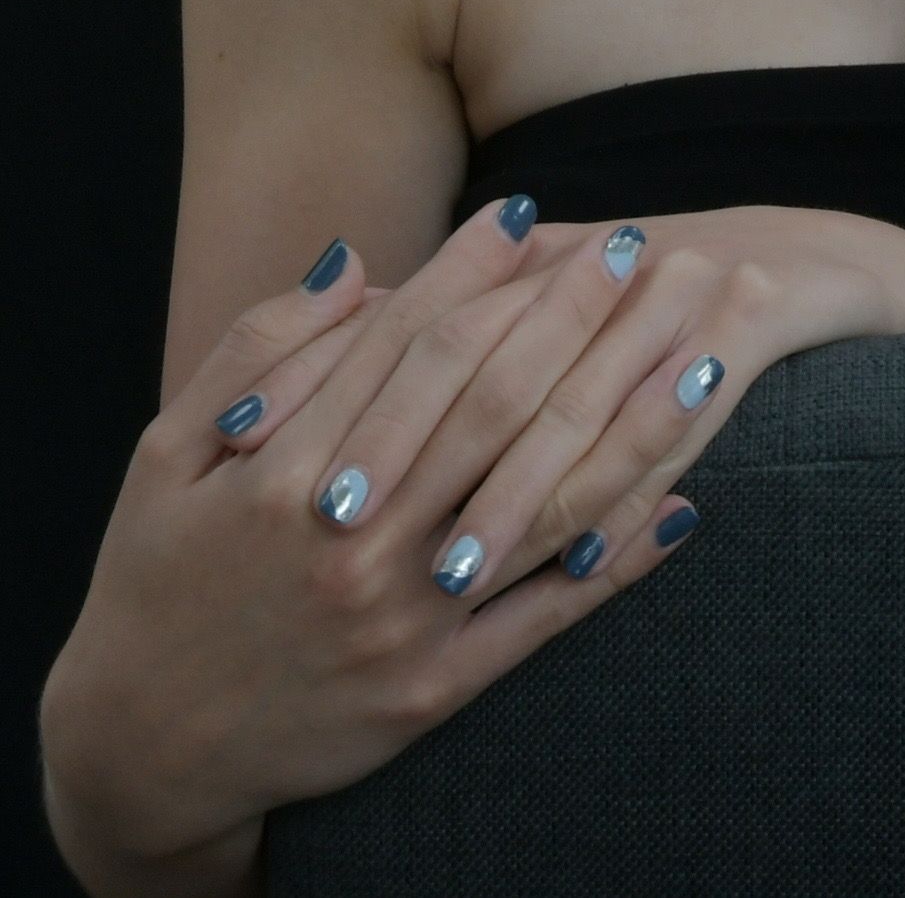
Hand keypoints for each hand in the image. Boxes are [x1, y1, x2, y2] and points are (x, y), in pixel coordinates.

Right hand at [38, 195, 904, 863]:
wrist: (141, 754)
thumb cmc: (154, 581)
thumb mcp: (164, 454)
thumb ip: (258, 351)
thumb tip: (354, 261)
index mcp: (285, 473)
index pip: (405, 347)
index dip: (470, 272)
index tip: (527, 212)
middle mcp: (354, 539)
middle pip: (491, 403)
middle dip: (572, 317)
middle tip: (634, 247)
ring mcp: (403, 618)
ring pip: (538, 498)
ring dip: (630, 419)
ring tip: (700, 349)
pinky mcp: (435, 690)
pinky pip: (543, 615)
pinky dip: (617, 560)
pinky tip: (683, 501)